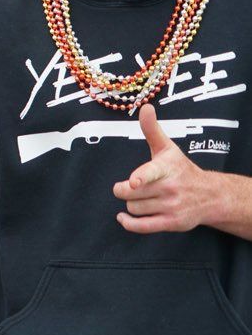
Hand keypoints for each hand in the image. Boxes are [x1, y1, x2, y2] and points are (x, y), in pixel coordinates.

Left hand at [113, 104, 224, 233]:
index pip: (151, 173)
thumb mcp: (168, 148)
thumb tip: (145, 107)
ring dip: (131, 204)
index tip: (133, 182)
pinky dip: (129, 223)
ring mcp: (172, 207)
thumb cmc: (182, 170)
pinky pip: (143, 227)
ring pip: (134, 208)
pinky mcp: (172, 223)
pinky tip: (123, 218)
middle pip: (131, 193)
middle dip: (124, 190)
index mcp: (167, 168)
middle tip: (130, 186)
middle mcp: (170, 188)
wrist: (211, 195)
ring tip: (141, 197)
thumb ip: (152, 130)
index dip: (140, 178)